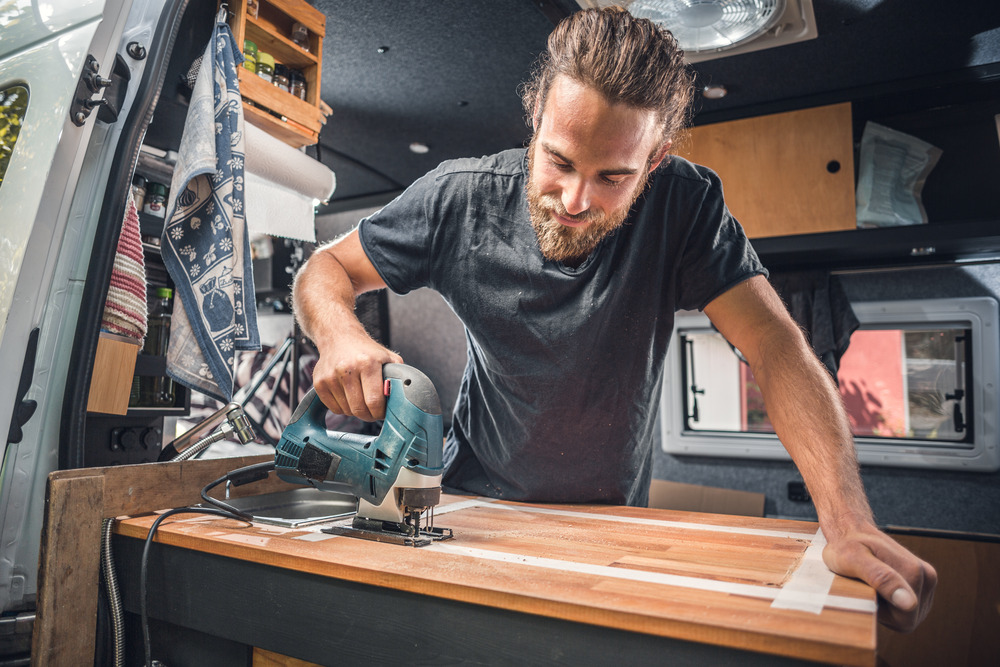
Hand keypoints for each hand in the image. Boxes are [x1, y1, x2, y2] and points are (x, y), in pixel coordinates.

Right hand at [310, 337, 402, 420]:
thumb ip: (398, 375)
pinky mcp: (319, 382)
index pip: (374, 401)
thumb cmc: (366, 350)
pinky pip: (334, 408)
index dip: (380, 412)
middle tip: (373, 411)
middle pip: (359, 409)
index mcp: (368, 363)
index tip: (383, 413)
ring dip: (356, 411)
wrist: (338, 336)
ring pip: (346, 411)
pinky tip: (348, 396)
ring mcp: (330, 376)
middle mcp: (347, 369)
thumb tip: (406, 396)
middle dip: (369, 415)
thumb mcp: (387, 357)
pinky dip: (343, 408)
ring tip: (360, 399)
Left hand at [822, 523, 936, 631]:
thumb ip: (881, 579)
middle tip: (865, 587)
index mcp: (915, 573)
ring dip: (888, 608)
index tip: (864, 593)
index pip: (905, 619)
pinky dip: (891, 604)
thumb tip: (910, 603)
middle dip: (885, 611)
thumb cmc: (847, 545)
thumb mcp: (854, 560)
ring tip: (870, 585)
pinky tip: (877, 587)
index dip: (881, 613)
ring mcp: (927, 581)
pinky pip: (907, 609)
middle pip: (908, 619)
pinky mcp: (922, 584)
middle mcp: (927, 577)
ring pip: (908, 615)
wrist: (852, 531)